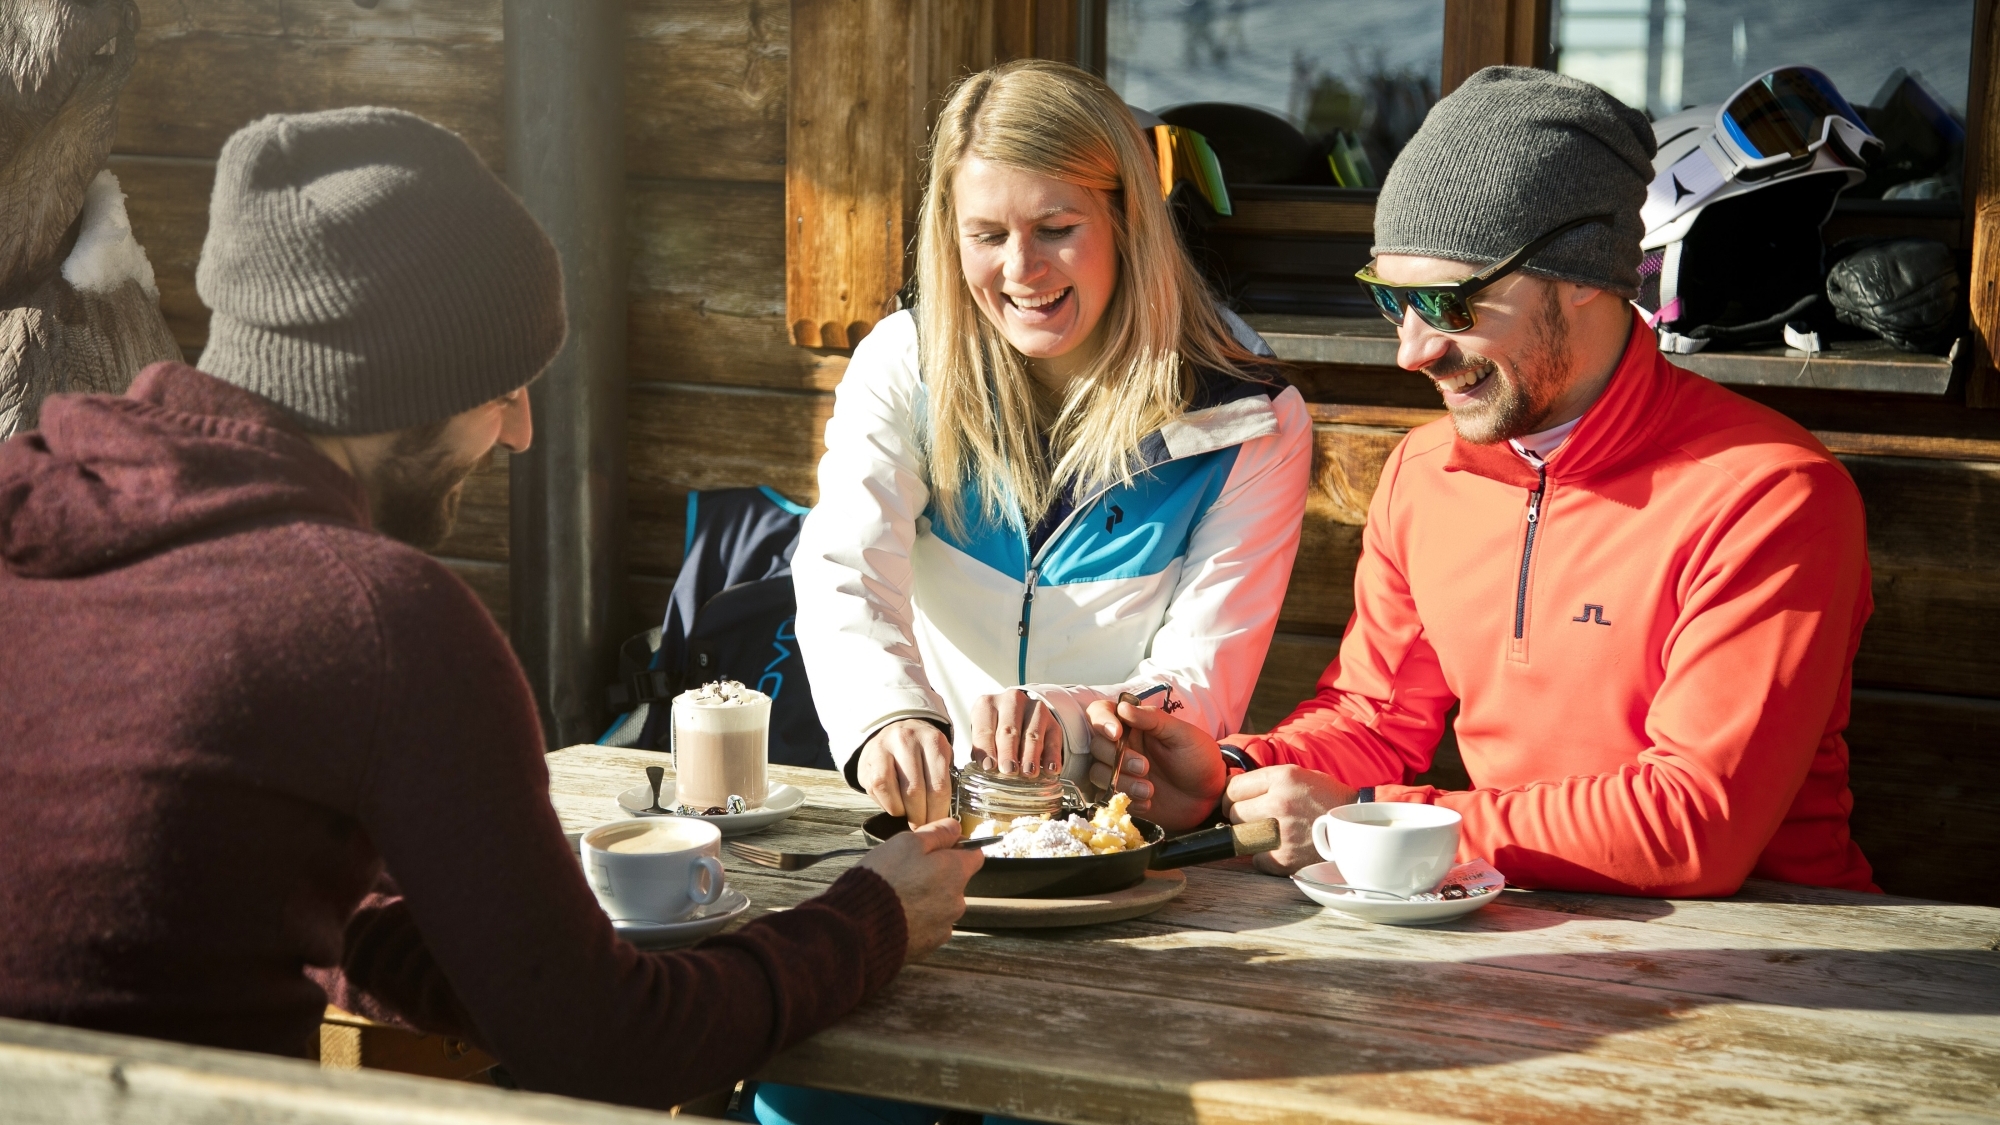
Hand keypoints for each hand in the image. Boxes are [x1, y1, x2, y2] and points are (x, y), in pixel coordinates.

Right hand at [856, 818, 982, 960]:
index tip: (939, 845)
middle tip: (907, 870)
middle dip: (938, 874)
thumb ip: (936, 833)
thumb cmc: (884, 880)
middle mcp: (957, 901)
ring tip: (898, 895)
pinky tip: (897, 914)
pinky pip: (929, 926)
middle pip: (955, 881)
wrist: (862, 927)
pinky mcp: (929, 945)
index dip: (958, 846)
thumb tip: (955, 828)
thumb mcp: (906, 843)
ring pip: (941, 904)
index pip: (975, 854)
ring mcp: (944, 926)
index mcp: (956, 872)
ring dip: (927, 898)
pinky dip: (917, 919)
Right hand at [858, 719, 955, 825]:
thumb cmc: (921, 752)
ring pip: (891, 790)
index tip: (939, 825)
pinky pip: (876, 788)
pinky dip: (886, 803)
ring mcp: (884, 747)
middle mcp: (907, 740)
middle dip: (920, 816)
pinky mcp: (868, 758)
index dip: (938, 812)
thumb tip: (945, 819)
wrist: (895, 729)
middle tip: (923, 826)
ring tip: (908, 815)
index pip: (938, 786)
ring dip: (901, 811)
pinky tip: (894, 804)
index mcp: (933, 741)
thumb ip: (944, 783)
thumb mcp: (939, 758)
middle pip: (915, 790)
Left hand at [967, 689, 1063, 774]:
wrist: (1020, 718)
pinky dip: (1052, 756)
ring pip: (1032, 734)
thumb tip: (986, 769)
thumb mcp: (983, 738)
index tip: (989, 766)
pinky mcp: (1052, 721)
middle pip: (1009, 730)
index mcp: (987, 705)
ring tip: (1028, 772)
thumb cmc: (994, 733)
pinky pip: (1053, 740)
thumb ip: (982, 751)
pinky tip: (1050, 769)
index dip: (986, 749)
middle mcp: (1011, 701)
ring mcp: (1034, 709)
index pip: (984, 729)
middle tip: (1009, 770)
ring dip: (1030, 755)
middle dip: (1008, 752)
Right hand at [1084, 699, 1224, 831]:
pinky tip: (1149, 802)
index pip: (1100, 713)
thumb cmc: (1199, 758)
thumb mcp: (1183, 734)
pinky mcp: (1123, 794)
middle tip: (1145, 767)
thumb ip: (1153, 719)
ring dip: (1121, 782)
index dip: (1102, 721)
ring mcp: (1121, 772)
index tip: (1117, 734)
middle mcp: (1123, 746)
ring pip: (1098, 773)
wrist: (1210, 795)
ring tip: (1149, 790)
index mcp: (1134, 725)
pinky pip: (1108, 797)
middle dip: (1118, 758)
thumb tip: (1123, 708)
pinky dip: (1127, 800)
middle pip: (1097, 746)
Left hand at [1222, 765, 1357, 874]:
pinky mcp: (1286, 858)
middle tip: (1257, 820)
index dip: (1232, 797)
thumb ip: (1268, 781)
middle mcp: (1280, 802)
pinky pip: (1256, 859)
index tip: (1237, 803)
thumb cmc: (1328, 800)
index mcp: (1283, 778)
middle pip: (1235, 812)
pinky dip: (1264, 858)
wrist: (1360, 828)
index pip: (1234, 788)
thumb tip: (1232, 789)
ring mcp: (1283, 831)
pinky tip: (1280, 850)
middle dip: (1242, 817)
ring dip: (1252, 837)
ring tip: (1269, 834)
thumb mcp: (1301, 776)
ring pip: (1243, 836)